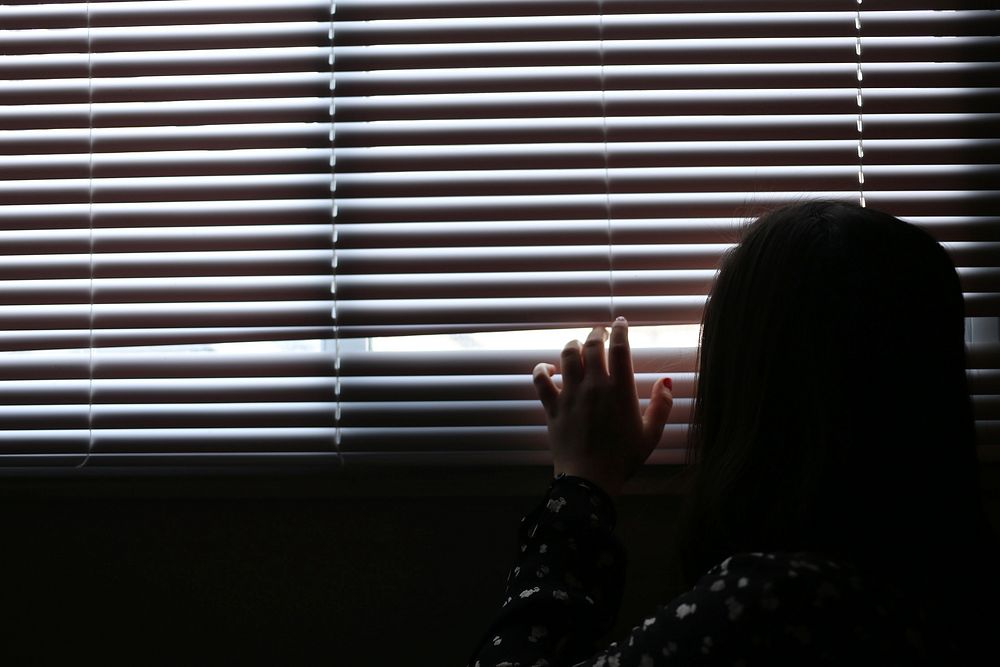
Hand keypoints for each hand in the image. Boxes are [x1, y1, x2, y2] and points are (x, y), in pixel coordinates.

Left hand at [532, 317, 673, 495]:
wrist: (589, 481)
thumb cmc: (622, 458)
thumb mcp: (651, 434)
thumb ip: (662, 405)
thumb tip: (666, 382)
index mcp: (620, 390)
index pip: (620, 347)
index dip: (620, 329)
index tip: (620, 322)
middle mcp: (593, 386)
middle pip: (592, 345)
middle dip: (596, 333)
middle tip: (600, 332)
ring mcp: (570, 395)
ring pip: (567, 355)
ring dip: (573, 345)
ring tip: (578, 345)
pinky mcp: (552, 407)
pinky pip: (541, 380)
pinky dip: (543, 369)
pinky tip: (550, 368)